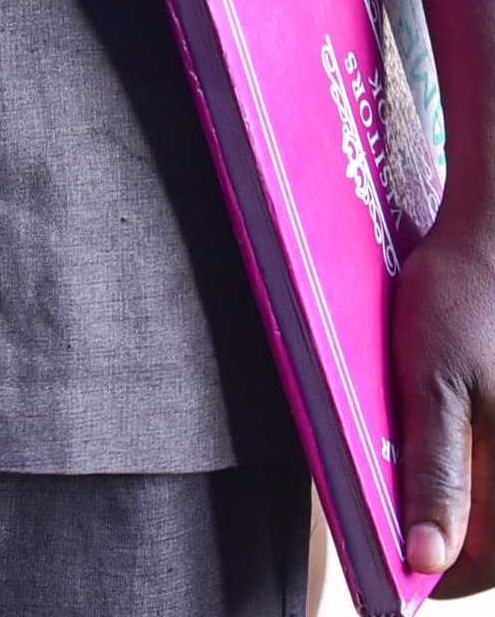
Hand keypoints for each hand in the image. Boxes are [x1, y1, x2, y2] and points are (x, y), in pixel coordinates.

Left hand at [398, 200, 494, 588]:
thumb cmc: (465, 300)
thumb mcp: (434, 386)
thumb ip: (435, 474)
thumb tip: (427, 558)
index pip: (488, 565)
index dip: (438, 576)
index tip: (391, 571)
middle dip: (448, 538)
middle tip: (393, 523)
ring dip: (460, 505)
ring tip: (409, 483)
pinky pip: (493, 464)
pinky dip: (471, 471)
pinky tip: (438, 446)